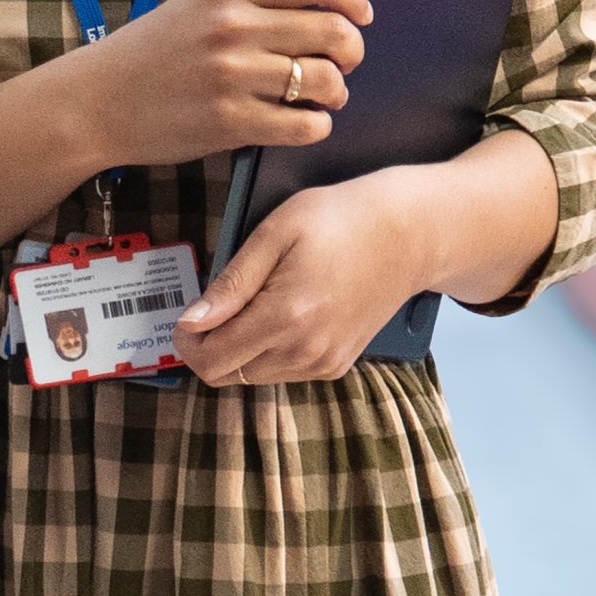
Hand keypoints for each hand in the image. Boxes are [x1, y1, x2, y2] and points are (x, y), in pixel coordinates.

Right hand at [80, 0, 370, 170]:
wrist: (96, 102)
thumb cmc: (151, 55)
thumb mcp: (196, 6)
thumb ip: (252, 1)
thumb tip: (323, 10)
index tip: (362, 15)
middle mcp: (232, 27)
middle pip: (332, 32)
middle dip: (351, 52)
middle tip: (343, 66)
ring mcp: (232, 76)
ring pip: (324, 80)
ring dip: (336, 93)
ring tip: (322, 99)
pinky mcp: (230, 123)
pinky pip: (304, 125)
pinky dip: (316, 126)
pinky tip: (303, 123)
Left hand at [174, 176, 429, 384]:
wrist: (409, 233)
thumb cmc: (341, 219)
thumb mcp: (276, 233)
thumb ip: (232, 283)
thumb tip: (192, 322)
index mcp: (285, 317)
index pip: (211, 361)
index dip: (186, 343)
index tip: (188, 316)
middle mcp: (304, 351)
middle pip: (227, 374)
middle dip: (210, 345)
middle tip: (218, 305)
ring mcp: (323, 362)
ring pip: (253, 376)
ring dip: (240, 348)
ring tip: (256, 302)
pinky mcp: (336, 364)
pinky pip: (282, 372)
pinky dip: (269, 351)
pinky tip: (283, 313)